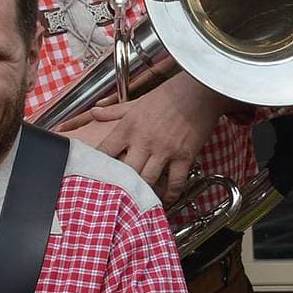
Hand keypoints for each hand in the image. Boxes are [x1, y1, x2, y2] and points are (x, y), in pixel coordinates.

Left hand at [54, 73, 232, 203]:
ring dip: (142, 192)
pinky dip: (170, 194)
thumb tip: (93, 111)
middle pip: (125, 172)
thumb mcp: (136, 102)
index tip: (94, 177)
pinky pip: (175, 182)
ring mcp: (164, 151)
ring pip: (148, 180)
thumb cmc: (167, 96)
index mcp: (128, 128)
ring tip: (137, 202)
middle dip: (119, 185)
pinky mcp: (184, 156)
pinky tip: (165, 200)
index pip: (105, 152)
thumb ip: (113, 111)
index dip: (98, 166)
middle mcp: (143, 141)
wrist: (199, 91)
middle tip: (115, 196)